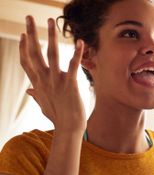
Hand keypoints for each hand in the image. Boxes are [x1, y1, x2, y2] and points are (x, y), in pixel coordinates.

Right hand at [19, 16, 85, 131]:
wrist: (68, 129)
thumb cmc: (57, 117)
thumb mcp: (43, 105)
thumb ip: (35, 95)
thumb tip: (28, 90)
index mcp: (38, 84)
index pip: (26, 62)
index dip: (24, 48)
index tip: (25, 35)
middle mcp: (44, 81)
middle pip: (34, 54)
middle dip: (31, 34)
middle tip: (29, 18)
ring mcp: (56, 82)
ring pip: (51, 55)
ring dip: (51, 36)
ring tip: (50, 20)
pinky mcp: (70, 85)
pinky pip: (73, 66)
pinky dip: (76, 54)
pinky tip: (80, 42)